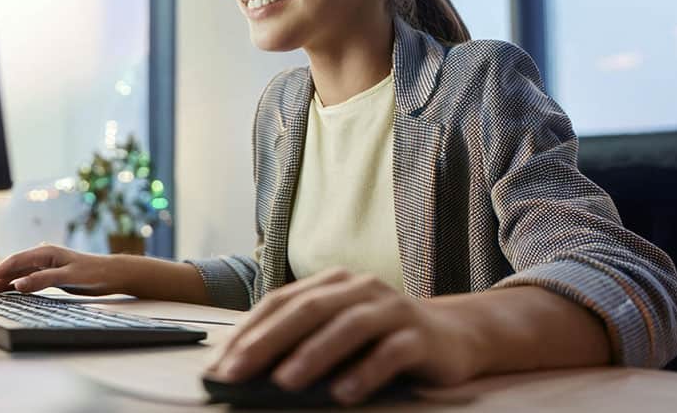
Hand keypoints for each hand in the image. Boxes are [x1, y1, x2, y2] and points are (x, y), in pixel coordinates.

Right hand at [0, 243, 124, 294]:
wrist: (113, 274)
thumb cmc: (94, 273)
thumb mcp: (69, 277)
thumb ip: (42, 280)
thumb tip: (16, 284)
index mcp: (45, 252)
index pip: (12, 262)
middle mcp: (41, 255)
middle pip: (9, 266)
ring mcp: (44, 264)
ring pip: (14, 273)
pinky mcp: (48, 273)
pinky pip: (22, 278)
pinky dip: (9, 284)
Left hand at [203, 267, 487, 405]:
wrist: (457, 334)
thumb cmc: (383, 338)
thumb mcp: (341, 331)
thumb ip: (302, 340)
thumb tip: (247, 369)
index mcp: (334, 283)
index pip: (281, 301)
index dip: (249, 331)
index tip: (220, 364)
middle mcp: (361, 289)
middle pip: (308, 310)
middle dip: (267, 342)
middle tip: (237, 372)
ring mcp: (393, 310)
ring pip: (348, 327)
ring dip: (313, 355)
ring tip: (284, 383)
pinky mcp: (421, 336)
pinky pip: (391, 353)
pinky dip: (365, 372)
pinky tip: (344, 394)